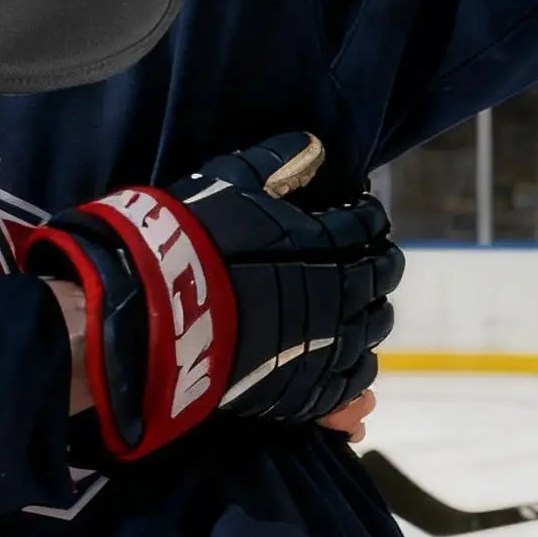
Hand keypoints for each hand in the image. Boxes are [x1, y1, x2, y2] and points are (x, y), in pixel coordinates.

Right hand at [21, 134, 402, 460]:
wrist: (159, 310)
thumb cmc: (194, 237)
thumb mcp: (232, 179)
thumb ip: (280, 161)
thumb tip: (318, 147)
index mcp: (330, 242)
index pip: (369, 224)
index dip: (366, 214)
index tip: (357, 210)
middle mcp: (341, 294)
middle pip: (379, 277)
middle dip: (374, 262)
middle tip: (360, 255)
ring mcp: (328, 346)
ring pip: (373, 330)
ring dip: (368, 312)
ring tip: (354, 305)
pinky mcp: (306, 389)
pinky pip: (352, 382)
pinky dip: (357, 369)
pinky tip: (346, 357)